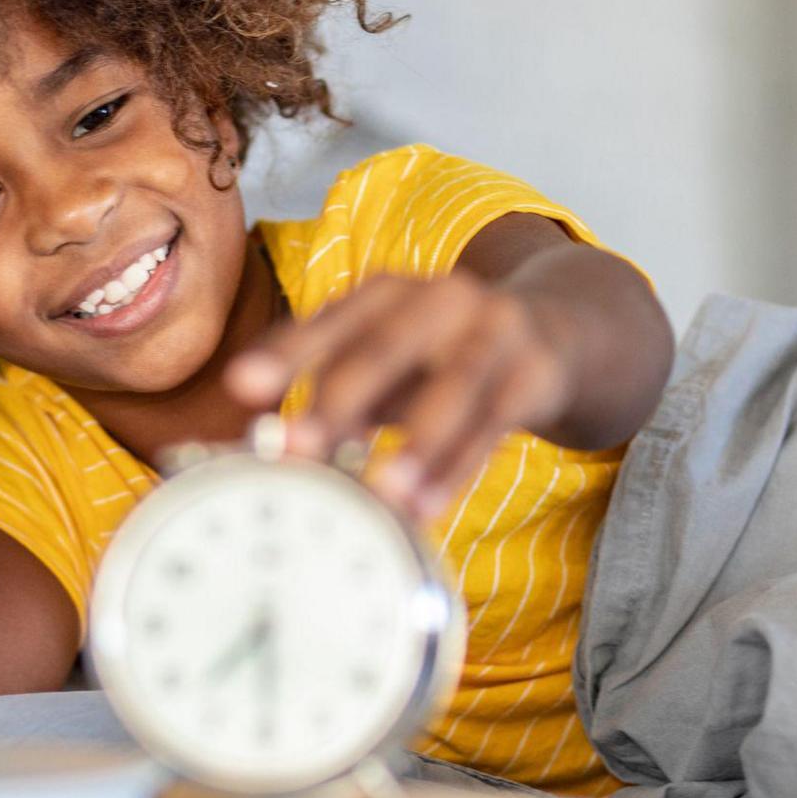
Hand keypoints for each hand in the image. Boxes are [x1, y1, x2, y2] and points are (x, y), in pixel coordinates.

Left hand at [224, 274, 574, 521]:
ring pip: (452, 387)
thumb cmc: (444, 357)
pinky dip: (457, 467)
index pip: (331, 320)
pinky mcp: (534, 371)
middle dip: (338, 399)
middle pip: (384, 347)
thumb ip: (338, 395)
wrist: (555, 334)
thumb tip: (272, 448)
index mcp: (390, 292)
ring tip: (378, 492)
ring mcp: (495, 330)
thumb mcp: (389, 363)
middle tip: (295, 449)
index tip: (242, 386)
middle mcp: (441, 298)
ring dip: (414, 443)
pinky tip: (426, 505)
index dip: (285, 352)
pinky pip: (494, 422)